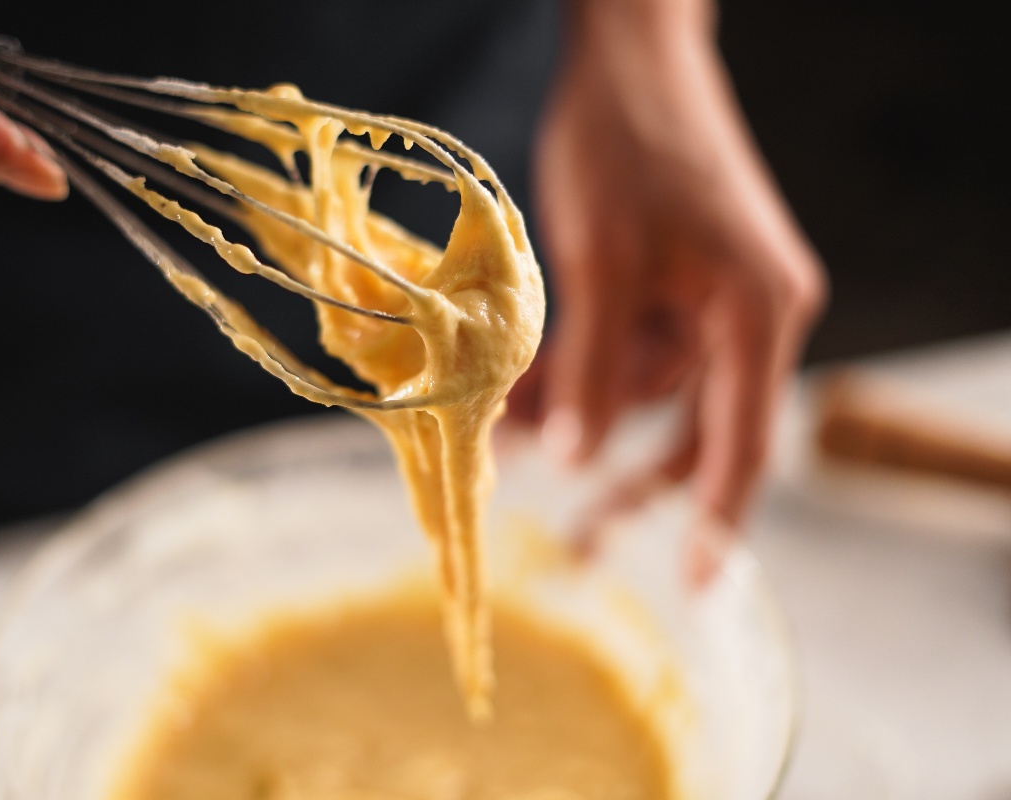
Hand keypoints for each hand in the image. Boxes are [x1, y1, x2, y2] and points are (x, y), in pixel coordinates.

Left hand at [510, 0, 824, 583]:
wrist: (626, 51)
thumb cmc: (625, 142)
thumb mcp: (598, 264)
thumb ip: (588, 368)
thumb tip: (571, 459)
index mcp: (758, 312)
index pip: (745, 442)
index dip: (719, 519)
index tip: (699, 583)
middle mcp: (747, 314)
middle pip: (696, 428)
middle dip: (632, 481)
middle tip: (581, 541)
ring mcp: (709, 297)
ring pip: (647, 390)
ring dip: (581, 417)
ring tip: (507, 445)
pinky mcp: (673, 280)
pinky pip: (627, 348)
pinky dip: (578, 373)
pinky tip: (520, 397)